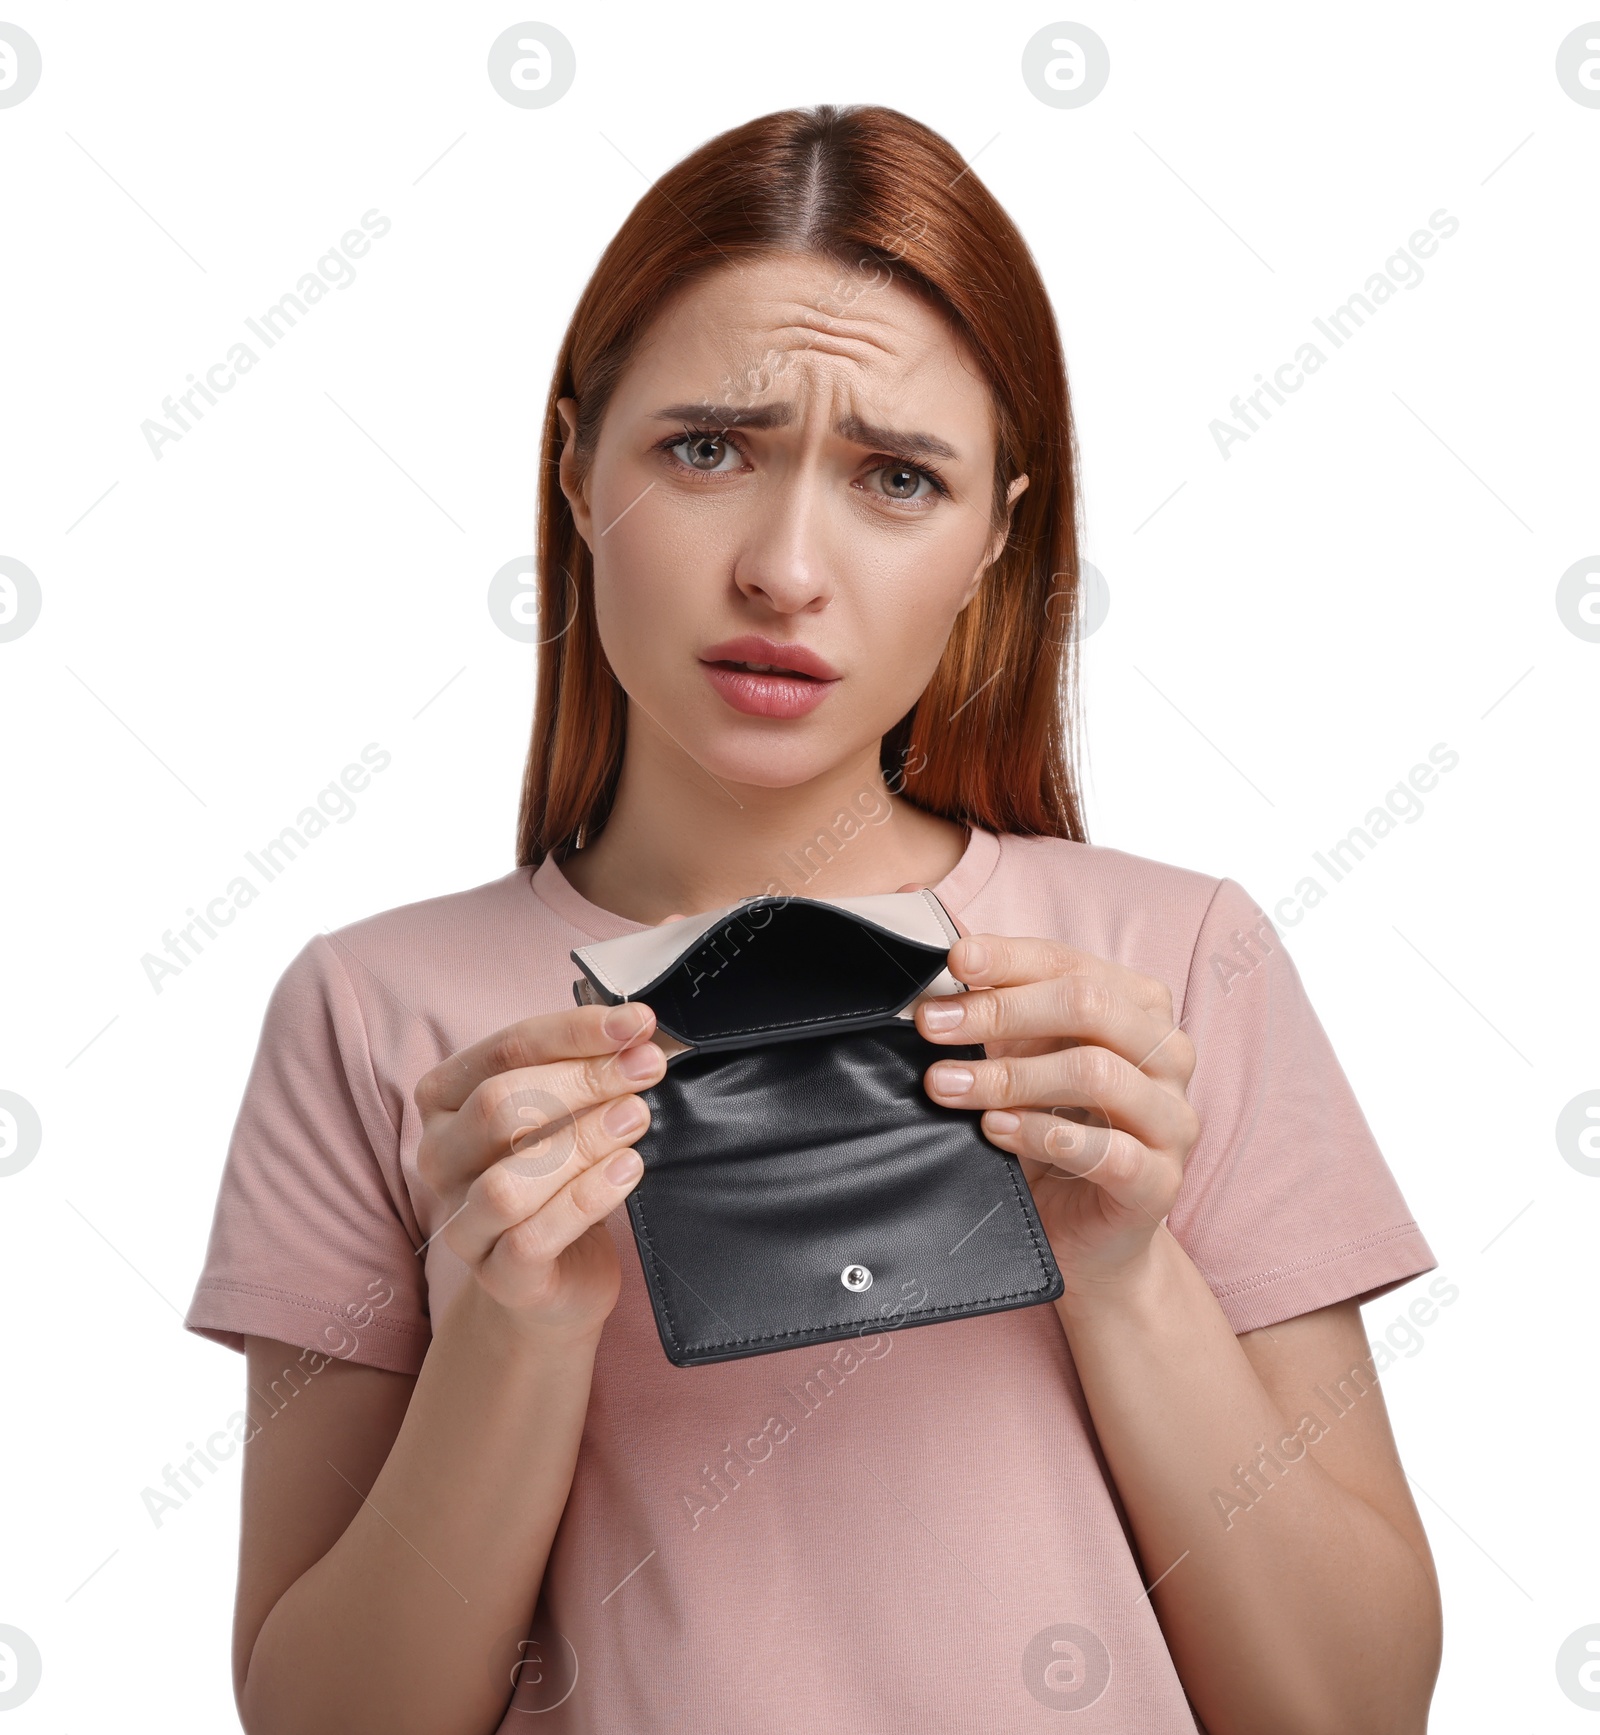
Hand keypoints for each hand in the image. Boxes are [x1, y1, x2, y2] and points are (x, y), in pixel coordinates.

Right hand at [413, 998, 666, 1344]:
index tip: (638, 1023)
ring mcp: (462, 1222)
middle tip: (646, 1068)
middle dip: (582, 1080)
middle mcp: (439, 1158)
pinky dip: (587, 1197)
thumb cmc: (558, 1180)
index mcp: (446, 1101)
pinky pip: (533, 1236)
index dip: (574, 1032)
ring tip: (637, 1116)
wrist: (555, 1279)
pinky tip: (629, 1169)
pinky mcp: (498, 1276)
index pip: (504, 1050)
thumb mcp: (564, 1115)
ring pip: (508, 1180)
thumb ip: (586, 1072)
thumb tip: (639, 1034)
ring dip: (581, 1140)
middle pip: (498, 1106)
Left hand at [913, 929, 1199, 1298]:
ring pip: (1097, 1072)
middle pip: (1088, 1005)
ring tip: (950, 1086)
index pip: (1070, 963)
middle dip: (1000, 1011)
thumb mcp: (1020, 1061)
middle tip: (933, 1025)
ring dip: (1010, 1077)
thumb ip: (992, 1015)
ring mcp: (1171, 1118)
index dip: (1008, 958)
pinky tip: (997, 1130)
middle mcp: (1166, 1054)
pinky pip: (1109, 1150)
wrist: (1084, 1234)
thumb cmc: (1050, 1130)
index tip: (953, 962)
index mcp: (1138, 1008)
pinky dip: (1044, 1135)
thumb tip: (933, 963)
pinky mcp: (1160, 1181)